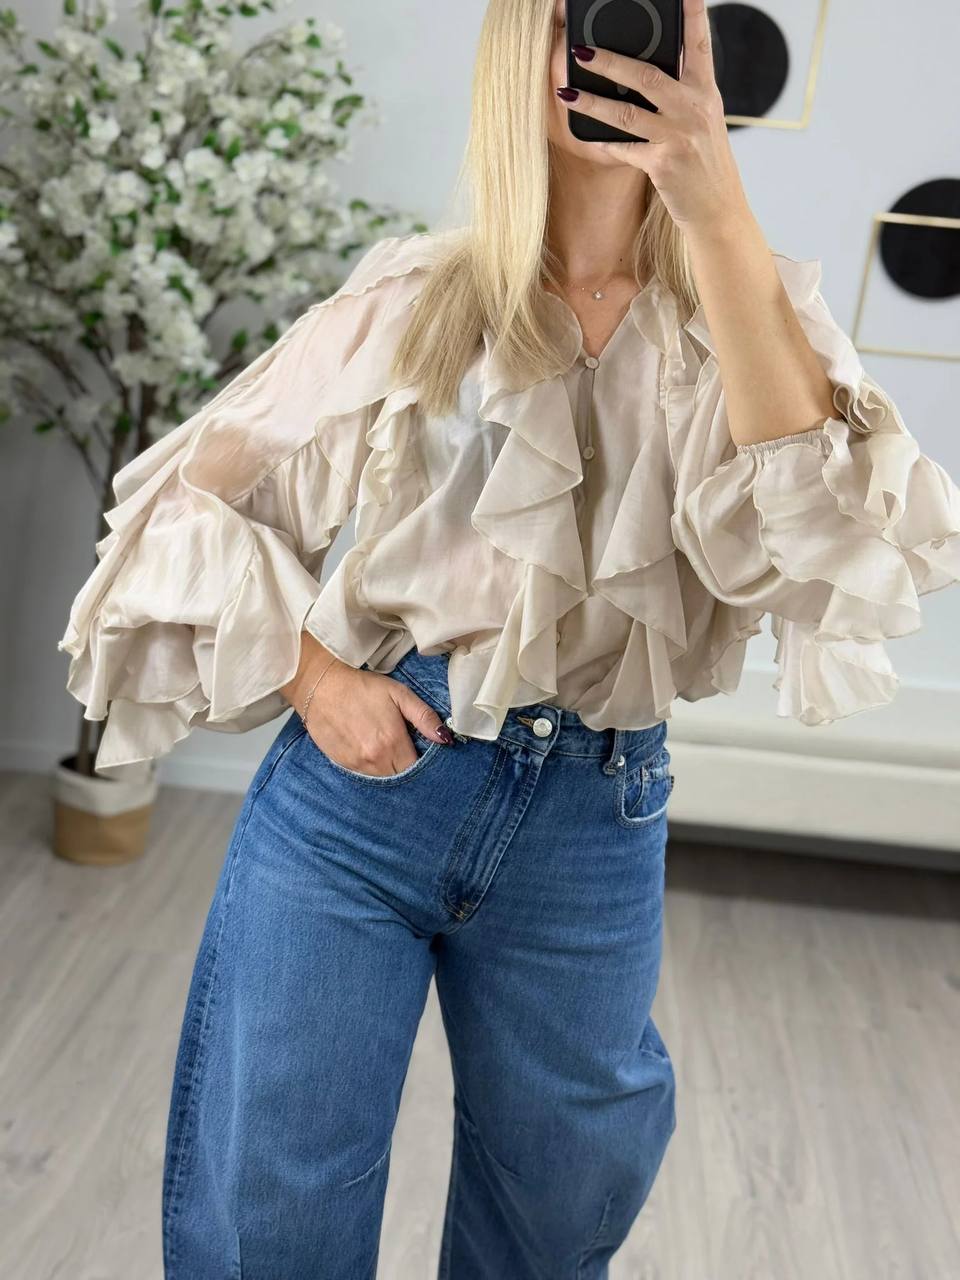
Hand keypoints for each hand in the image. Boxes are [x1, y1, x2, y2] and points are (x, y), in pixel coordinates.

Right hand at [292, 652, 453, 776]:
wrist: (321, 686)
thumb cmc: (363, 688)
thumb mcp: (399, 694)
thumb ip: (424, 717)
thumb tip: (445, 739)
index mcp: (392, 742)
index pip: (416, 769)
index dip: (423, 764)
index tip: (422, 753)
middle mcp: (374, 759)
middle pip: (400, 777)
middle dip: (407, 768)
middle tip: (407, 752)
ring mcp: (357, 765)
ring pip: (383, 780)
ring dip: (390, 770)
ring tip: (389, 751)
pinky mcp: (342, 765)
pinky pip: (365, 776)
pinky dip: (373, 769)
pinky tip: (372, 753)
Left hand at [562, 0, 748, 231]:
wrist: (718, 211)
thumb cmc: (705, 165)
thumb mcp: (703, 123)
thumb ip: (682, 96)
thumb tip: (645, 76)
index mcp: (706, 92)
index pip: (698, 43)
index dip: (691, 13)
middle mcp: (694, 109)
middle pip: (646, 76)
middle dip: (609, 61)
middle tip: (581, 49)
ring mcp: (679, 136)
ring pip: (626, 112)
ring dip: (591, 101)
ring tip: (566, 92)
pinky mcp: (663, 164)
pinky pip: (624, 148)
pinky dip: (603, 142)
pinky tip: (583, 135)